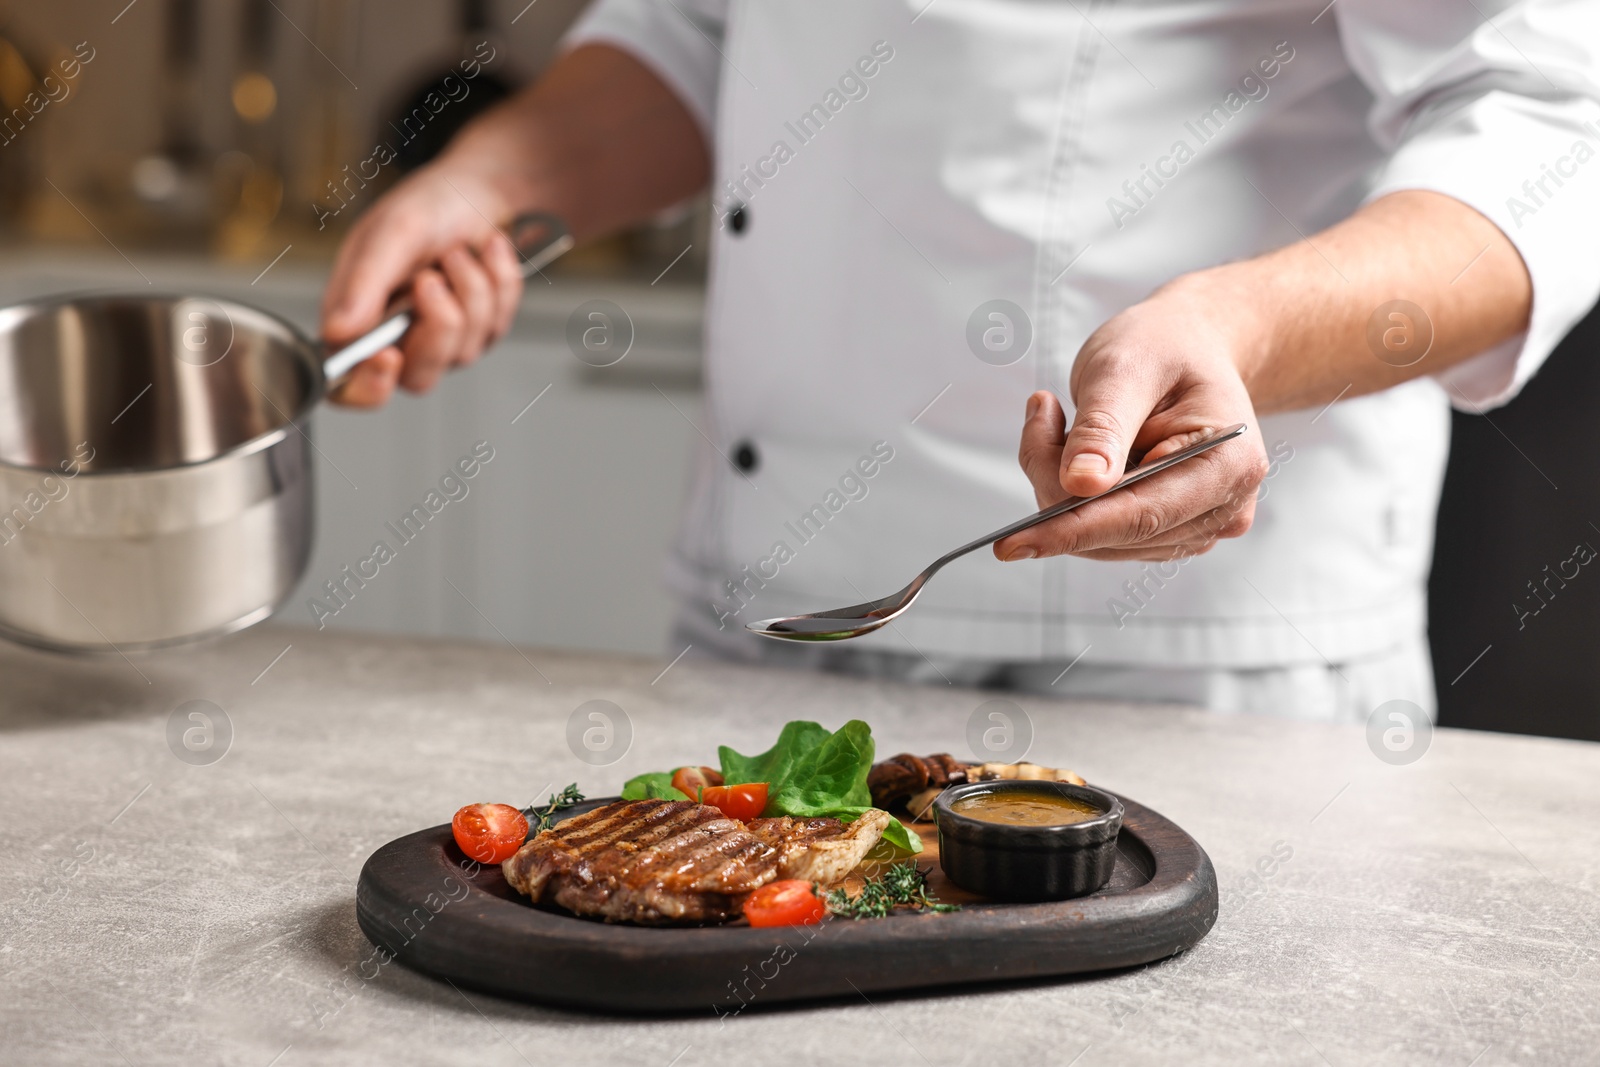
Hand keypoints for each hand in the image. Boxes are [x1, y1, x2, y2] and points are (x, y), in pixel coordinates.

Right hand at [320, 165, 525, 406]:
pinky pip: (497, 325)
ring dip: (469, 290)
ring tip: (458, 253)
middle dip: (437, 325)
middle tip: (432, 278)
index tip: (388, 356)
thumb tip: (337, 330)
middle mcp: (398, 336)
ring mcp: (444, 339)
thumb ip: (364, 282)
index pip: (348, 385)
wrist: (483, 189)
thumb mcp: (392, 232)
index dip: (365, 386)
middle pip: (418, 377)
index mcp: (357, 318)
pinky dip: (497, 282)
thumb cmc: (429, 206)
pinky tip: (485, 254)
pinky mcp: (483, 331)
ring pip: (464, 351)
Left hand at [993, 281, 1269, 562]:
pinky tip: (1076, 448)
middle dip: (1058, 486)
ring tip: (1061, 422)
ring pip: (1099, 538)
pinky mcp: (1169, 530)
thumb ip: (1103, 427)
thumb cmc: (1165, 347)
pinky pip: (1101, 532)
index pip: (1142, 515)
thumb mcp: (1126, 367)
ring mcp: (1197, 524)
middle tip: (1042, 417)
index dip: (1073, 529)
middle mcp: (1223, 506)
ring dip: (1062, 488)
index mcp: (1229, 464)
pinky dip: (1072, 495)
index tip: (1013, 544)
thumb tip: (1082, 486)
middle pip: (1115, 530)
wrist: (1188, 346)